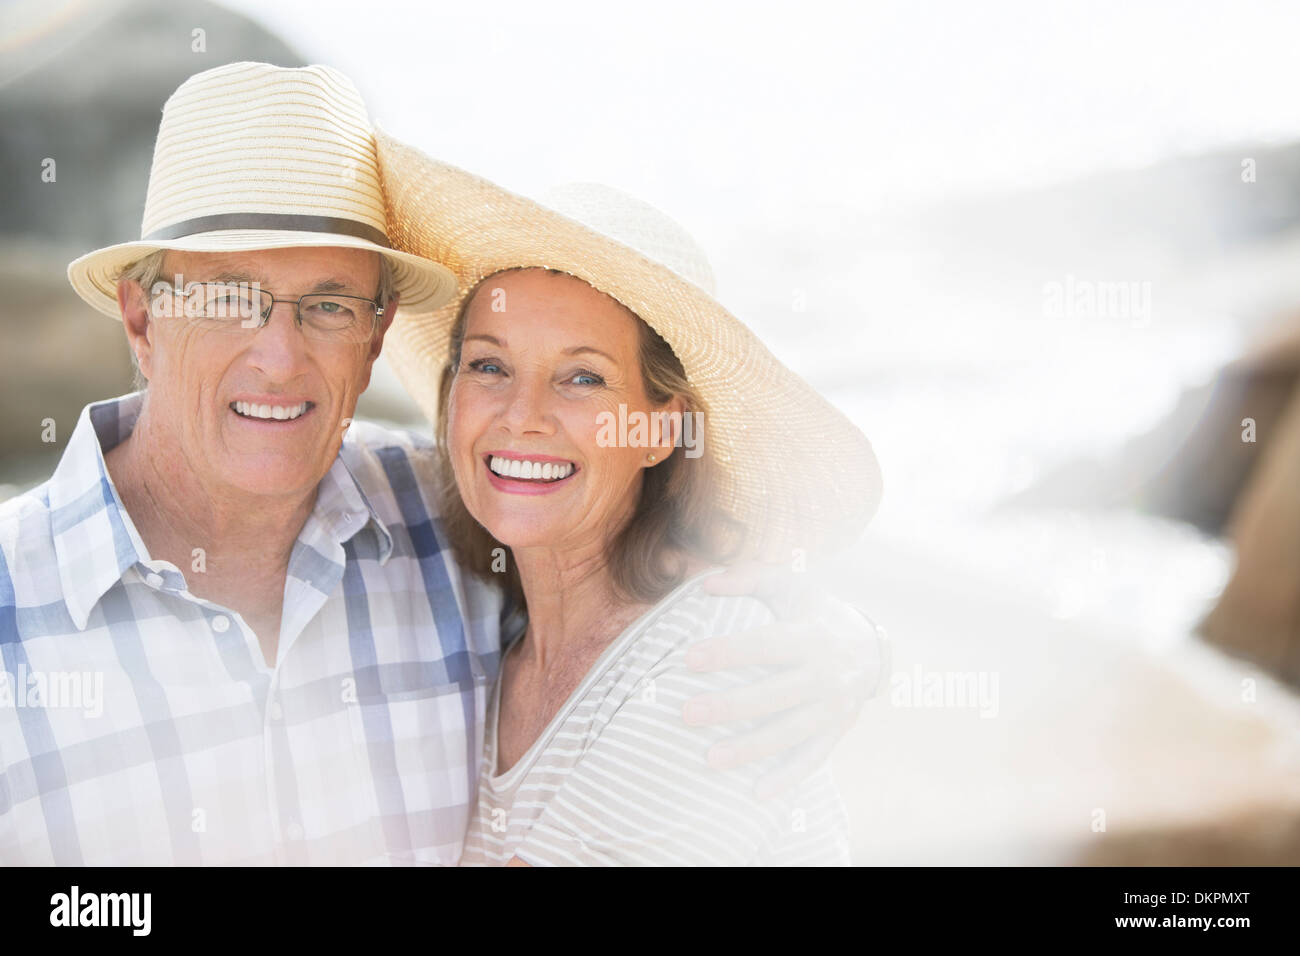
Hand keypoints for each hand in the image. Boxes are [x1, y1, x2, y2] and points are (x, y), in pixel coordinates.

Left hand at [682, 562, 884, 798]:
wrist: (872, 646)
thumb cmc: (814, 612)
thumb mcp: (789, 585)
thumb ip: (748, 577)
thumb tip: (705, 585)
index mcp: (810, 635)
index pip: (765, 645)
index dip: (728, 652)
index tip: (688, 659)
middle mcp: (825, 674)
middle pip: (772, 695)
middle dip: (729, 706)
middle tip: (686, 713)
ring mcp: (833, 707)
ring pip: (789, 733)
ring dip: (750, 749)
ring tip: (709, 759)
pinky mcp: (836, 732)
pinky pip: (811, 760)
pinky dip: (787, 778)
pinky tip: (755, 794)